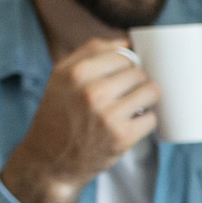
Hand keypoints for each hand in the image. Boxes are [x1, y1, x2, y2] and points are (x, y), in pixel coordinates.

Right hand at [1, 38, 158, 202]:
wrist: (50, 161)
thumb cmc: (58, 115)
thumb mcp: (61, 78)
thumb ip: (90, 53)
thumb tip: (126, 40)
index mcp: (75, 73)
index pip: (121, 55)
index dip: (125, 65)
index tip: (121, 77)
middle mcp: (91, 92)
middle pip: (138, 73)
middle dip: (136, 83)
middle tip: (125, 96)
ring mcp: (108, 116)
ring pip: (150, 92)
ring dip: (146, 100)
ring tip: (132, 107)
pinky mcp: (122, 137)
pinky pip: (151, 118)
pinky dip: (145, 121)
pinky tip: (132, 125)